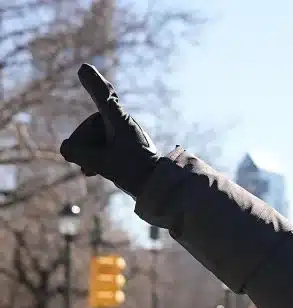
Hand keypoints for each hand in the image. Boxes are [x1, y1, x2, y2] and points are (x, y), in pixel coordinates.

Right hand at [59, 64, 160, 197]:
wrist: (158, 186)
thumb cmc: (136, 172)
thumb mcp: (103, 163)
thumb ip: (78, 153)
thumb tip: (65, 148)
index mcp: (119, 121)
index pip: (103, 97)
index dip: (93, 83)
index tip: (84, 69)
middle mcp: (120, 123)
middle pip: (88, 129)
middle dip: (85, 147)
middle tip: (96, 164)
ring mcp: (121, 133)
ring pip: (91, 140)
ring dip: (89, 155)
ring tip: (93, 170)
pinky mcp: (121, 145)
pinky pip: (98, 146)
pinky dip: (93, 158)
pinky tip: (90, 171)